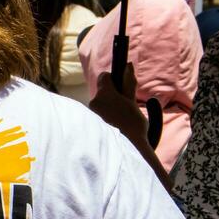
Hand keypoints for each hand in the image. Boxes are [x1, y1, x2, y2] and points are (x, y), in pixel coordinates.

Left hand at [88, 66, 170, 191]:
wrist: (123, 154)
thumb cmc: (132, 128)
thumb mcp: (133, 104)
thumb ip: (129, 84)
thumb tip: (128, 64)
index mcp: (105, 94)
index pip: (104, 77)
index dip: (113, 81)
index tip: (121, 89)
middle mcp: (93, 102)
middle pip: (102, 94)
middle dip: (111, 99)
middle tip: (124, 112)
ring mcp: (88, 116)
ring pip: (99, 108)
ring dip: (108, 113)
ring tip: (119, 126)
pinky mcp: (86, 128)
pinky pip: (94, 120)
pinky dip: (102, 124)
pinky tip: (112, 133)